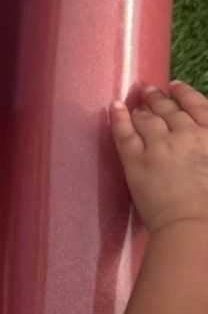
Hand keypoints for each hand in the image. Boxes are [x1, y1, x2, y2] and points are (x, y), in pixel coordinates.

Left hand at [109, 83, 207, 233]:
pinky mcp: (136, 160)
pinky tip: (114, 107)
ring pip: (146, 119)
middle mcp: (187, 135)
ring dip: (140, 109)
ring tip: (135, 104)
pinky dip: (119, 118)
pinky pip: (124, 133)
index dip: (185, 94)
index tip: (175, 86)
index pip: (198, 106)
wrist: (195, 226)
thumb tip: (199, 141)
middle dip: (158, 99)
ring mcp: (160, 146)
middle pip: (169, 110)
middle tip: (149, 91)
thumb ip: (205, 146)